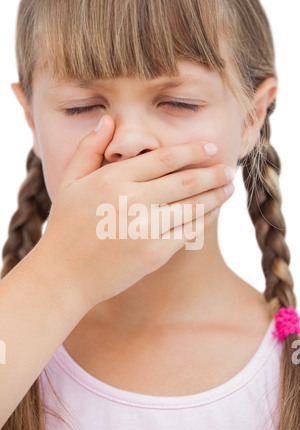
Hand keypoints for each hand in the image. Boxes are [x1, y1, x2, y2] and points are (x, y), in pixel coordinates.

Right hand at [41, 115, 234, 310]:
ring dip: (216, 195)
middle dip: (213, 173)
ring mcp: (145, 228)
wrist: (65, 275)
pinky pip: (189, 232)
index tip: (211, 146)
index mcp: (113, 178)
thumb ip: (89, 148)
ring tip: (230, 188)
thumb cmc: (66, 227)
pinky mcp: (155, 253)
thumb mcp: (70, 182)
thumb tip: (108, 119)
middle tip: (229, 169)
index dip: (193, 150)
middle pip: (186, 180)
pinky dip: (205, 221)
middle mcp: (132, 200)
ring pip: (193, 206)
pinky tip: (214, 213)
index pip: (164, 158)